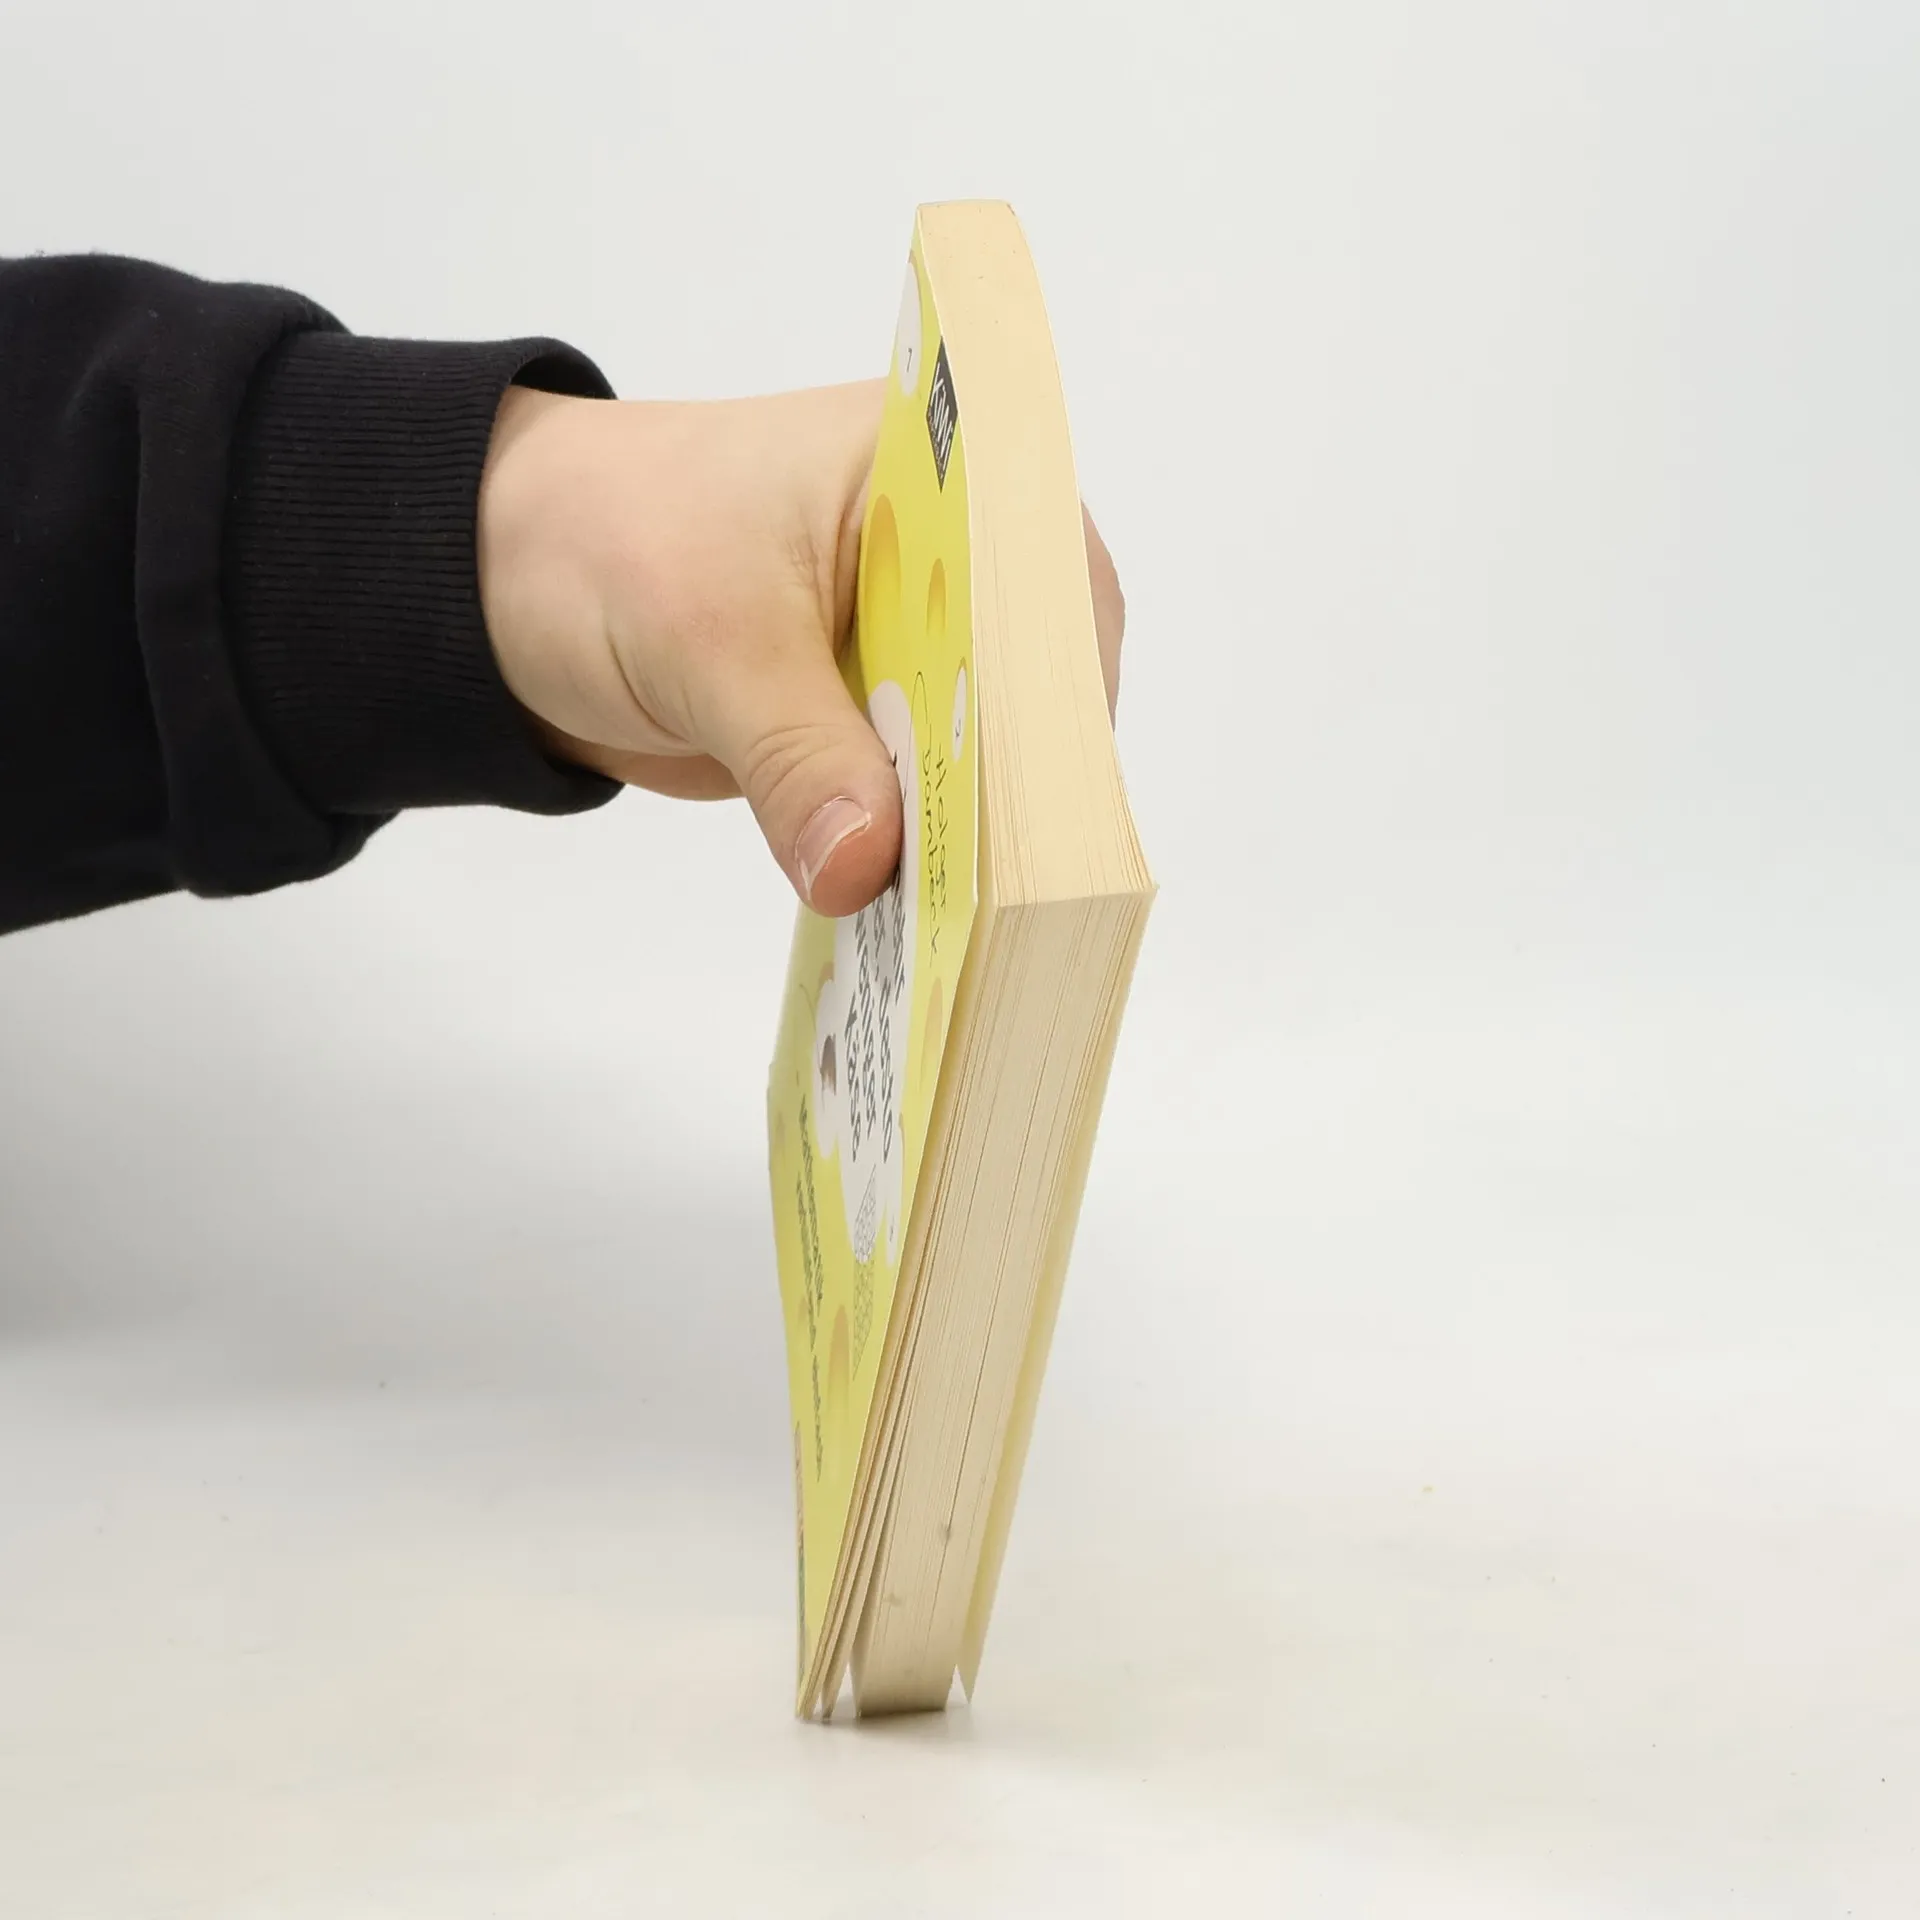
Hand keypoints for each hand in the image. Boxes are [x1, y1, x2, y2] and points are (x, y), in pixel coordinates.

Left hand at [478, 381, 1124, 916]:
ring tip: (972, 920)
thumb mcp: (710, 643)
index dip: (1057, 690)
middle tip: (1010, 890)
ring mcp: (920, 642)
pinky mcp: (879, 716)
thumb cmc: (610, 542)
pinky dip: (917, 847)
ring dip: (970, 830)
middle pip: (1035, 682)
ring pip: (984, 749)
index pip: (1042, 587)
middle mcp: (957, 556)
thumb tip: (865, 867)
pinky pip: (925, 792)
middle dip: (1019, 782)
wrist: (503, 578)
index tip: (1048, 799)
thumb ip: (797, 756)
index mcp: (941, 475)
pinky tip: (919, 908)